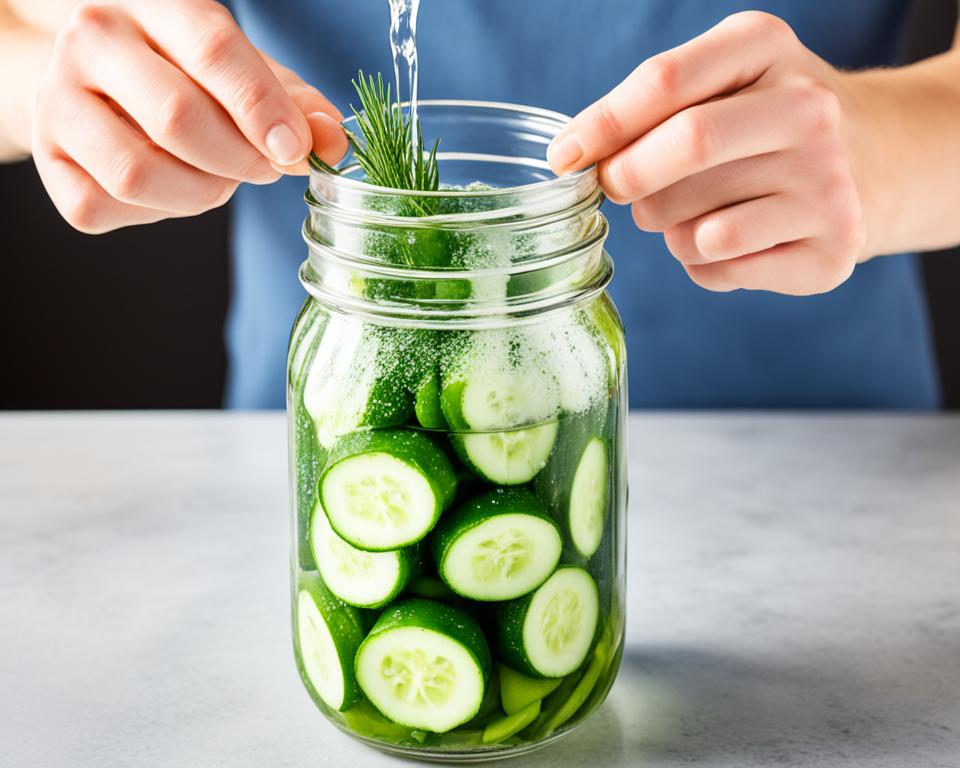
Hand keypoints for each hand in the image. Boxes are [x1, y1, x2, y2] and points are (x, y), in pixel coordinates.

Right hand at [32, 0, 347, 233]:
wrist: (97, 83)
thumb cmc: (183, 75)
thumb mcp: (245, 72)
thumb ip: (294, 104)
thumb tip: (335, 142)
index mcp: (152, 4)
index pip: (211, 47)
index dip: (262, 106)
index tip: (295, 149)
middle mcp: (92, 41)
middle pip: (176, 117)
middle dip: (239, 159)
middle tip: (263, 167)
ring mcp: (58, 100)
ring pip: (136, 172)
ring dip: (198, 194)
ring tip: (218, 179)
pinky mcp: (48, 159)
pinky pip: (105, 206)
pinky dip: (155, 213)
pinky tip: (170, 190)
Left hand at [548, 12, 869, 294]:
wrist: (873, 159)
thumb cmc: (764, 121)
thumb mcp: (717, 83)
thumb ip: (645, 108)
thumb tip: (570, 154)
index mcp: (767, 49)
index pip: (666, 81)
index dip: (602, 126)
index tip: (562, 158)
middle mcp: (809, 109)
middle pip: (684, 147)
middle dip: (630, 179)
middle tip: (621, 190)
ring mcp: (828, 184)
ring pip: (696, 226)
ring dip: (667, 228)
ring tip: (694, 212)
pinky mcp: (831, 249)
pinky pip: (721, 268)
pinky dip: (702, 264)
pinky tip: (729, 241)